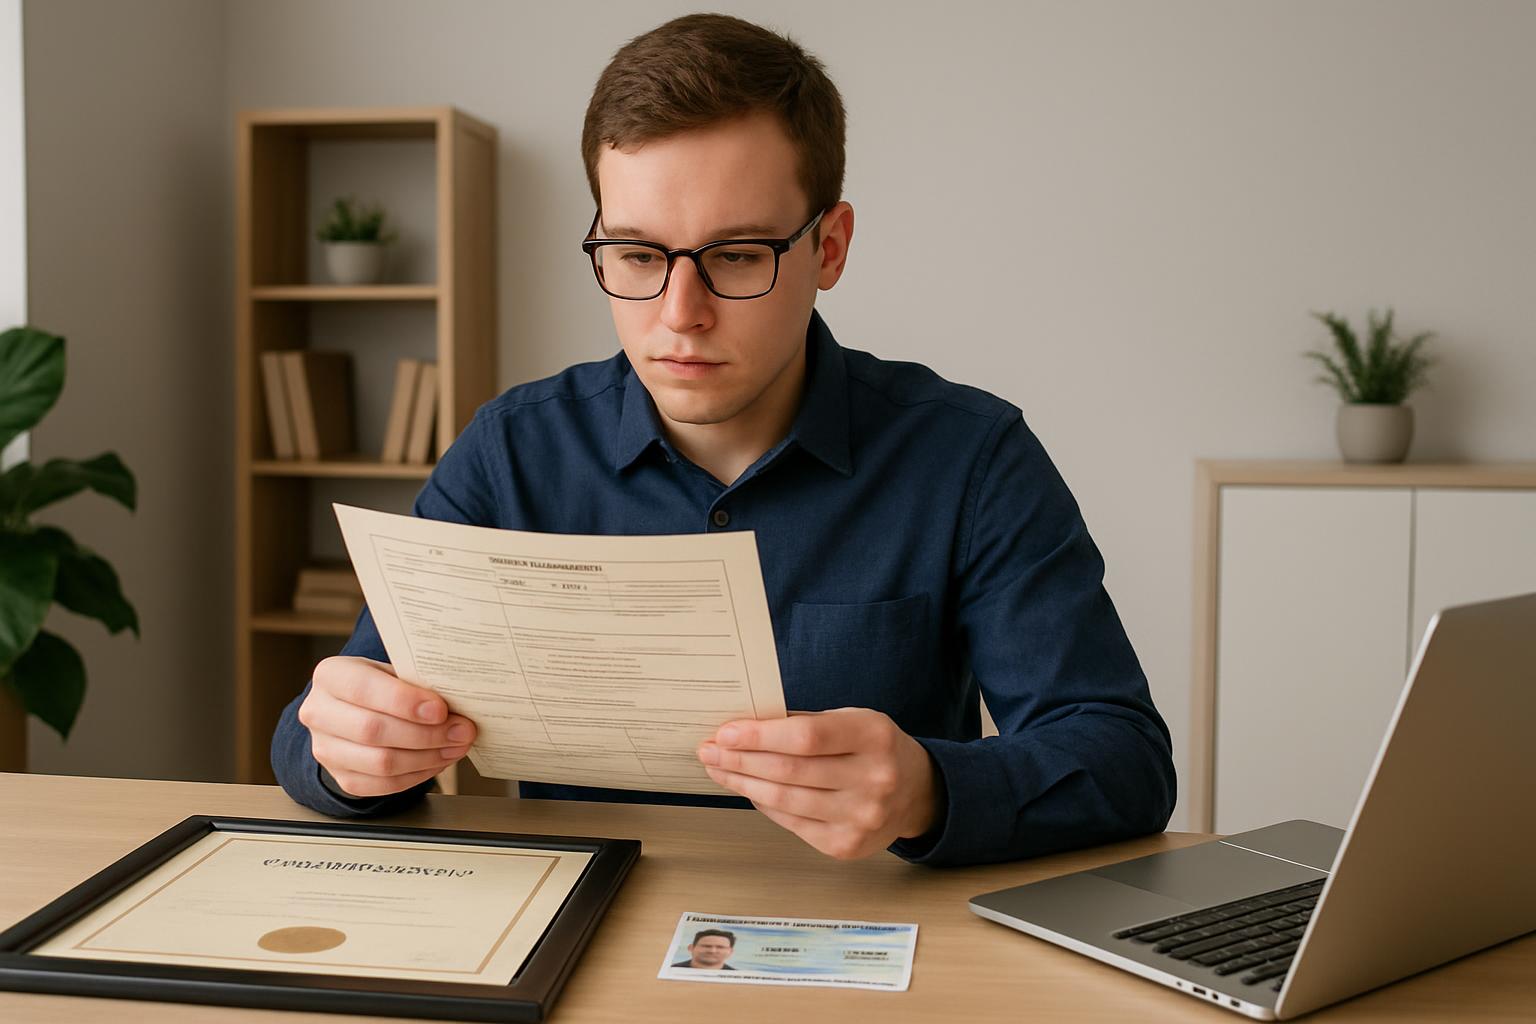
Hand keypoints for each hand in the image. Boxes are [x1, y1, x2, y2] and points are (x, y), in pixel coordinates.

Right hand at [299, 656, 476, 797]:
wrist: (354, 710)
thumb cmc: (380, 686)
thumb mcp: (393, 671)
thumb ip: (416, 682)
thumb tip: (458, 700)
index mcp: (331, 676)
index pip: (364, 689)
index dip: (404, 702)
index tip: (440, 709)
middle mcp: (319, 712)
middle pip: (373, 731)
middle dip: (426, 734)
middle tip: (461, 731)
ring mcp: (325, 749)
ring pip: (381, 763)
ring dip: (427, 757)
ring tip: (456, 746)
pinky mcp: (340, 776)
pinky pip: (383, 785)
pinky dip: (418, 775)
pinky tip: (438, 761)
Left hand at [697, 708, 940, 859]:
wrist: (916, 793)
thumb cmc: (875, 748)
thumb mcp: (853, 720)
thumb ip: (805, 724)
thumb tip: (743, 729)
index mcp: (874, 737)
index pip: (806, 737)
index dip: (760, 736)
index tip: (726, 733)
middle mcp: (874, 779)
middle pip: (790, 772)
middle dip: (740, 760)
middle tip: (709, 750)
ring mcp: (862, 818)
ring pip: (785, 801)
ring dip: (743, 784)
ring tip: (719, 769)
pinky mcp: (847, 846)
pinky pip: (791, 824)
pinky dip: (764, 805)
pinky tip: (748, 790)